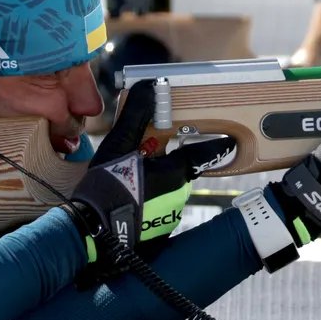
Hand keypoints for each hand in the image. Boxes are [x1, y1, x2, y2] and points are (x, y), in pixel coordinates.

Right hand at [65, 79, 232, 280]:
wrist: (91, 234)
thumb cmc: (107, 185)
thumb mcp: (119, 145)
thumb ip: (137, 115)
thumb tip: (150, 85)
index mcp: (174, 171)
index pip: (203, 154)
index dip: (216, 146)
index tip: (229, 142)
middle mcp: (179, 195)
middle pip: (179, 171)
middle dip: (167, 163)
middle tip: (146, 158)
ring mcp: (170, 217)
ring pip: (168, 191)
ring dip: (156, 184)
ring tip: (129, 182)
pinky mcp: (160, 233)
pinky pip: (159, 210)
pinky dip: (148, 203)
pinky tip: (129, 201)